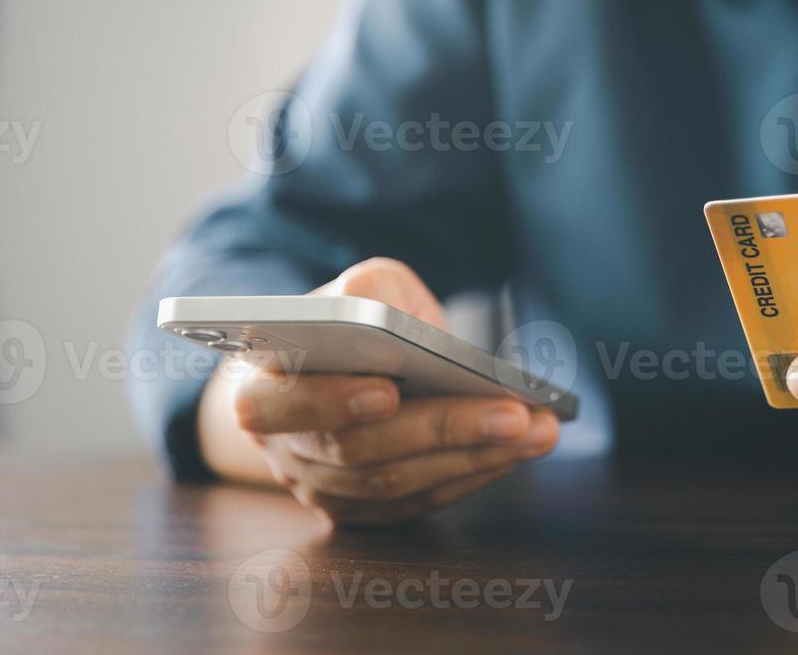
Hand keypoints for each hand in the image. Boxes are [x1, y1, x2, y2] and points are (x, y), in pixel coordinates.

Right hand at [201, 258, 558, 527]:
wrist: (336, 368)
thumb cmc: (350, 319)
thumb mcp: (360, 284)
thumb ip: (370, 290)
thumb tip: (398, 321)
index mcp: (259, 383)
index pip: (279, 404)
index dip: (332, 401)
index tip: (389, 391)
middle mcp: (281, 447)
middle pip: (359, 451)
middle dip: (443, 430)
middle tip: (514, 413)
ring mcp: (318, 487)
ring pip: (397, 484)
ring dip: (475, 457)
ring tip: (538, 428)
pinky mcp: (361, 511)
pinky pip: (420, 502)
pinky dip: (473, 474)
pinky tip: (520, 447)